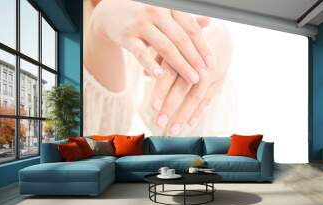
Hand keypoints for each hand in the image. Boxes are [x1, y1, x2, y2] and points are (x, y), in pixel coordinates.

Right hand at [89, 0, 213, 83]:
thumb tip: (209, 22)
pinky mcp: (126, 36)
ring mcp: (140, 23)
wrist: (111, 13)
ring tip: (192, 79)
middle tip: (205, 75)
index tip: (212, 63)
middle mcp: (156, 12)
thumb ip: (185, 20)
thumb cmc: (144, 15)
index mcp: (170, 7)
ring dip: (181, 65)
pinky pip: (141, 53)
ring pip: (165, 47)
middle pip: (181, 39)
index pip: (191, 28)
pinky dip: (151, 64)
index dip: (203, 46)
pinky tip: (161, 76)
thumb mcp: (165, 14)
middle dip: (195, 59)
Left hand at [151, 23, 232, 134]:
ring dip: (184, 114)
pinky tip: (189, 124)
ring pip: (196, 96)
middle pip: (183, 87)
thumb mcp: (172, 44)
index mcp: (182, 52)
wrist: (219, 35)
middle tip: (159, 122)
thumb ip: (158, 58)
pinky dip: (198, 112)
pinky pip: (208, 99)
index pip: (170, 73)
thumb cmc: (187, 42)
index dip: (161, 90)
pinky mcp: (219, 81)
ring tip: (173, 130)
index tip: (153, 106)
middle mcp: (198, 63)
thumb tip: (145, 73)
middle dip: (171, 106)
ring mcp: (210, 73)